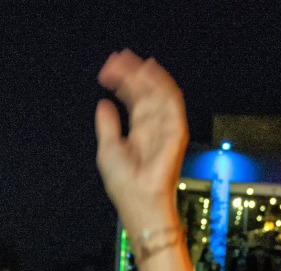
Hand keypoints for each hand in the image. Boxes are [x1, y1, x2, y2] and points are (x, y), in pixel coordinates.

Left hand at [93, 50, 187, 233]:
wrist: (140, 202)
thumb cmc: (125, 184)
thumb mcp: (107, 149)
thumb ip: (107, 125)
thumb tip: (104, 103)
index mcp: (139, 131)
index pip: (134, 99)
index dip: (122, 83)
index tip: (108, 71)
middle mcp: (154, 127)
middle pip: (145, 92)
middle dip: (132, 74)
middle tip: (117, 59)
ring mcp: (166, 128)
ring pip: (159, 92)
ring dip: (146, 75)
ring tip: (131, 61)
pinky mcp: (176, 131)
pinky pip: (172, 102)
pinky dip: (162, 86)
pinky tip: (150, 73)